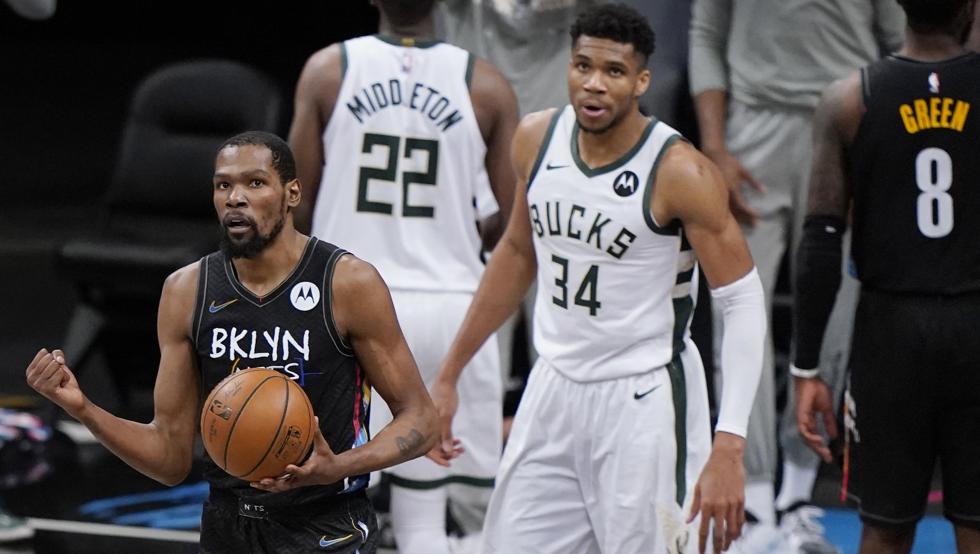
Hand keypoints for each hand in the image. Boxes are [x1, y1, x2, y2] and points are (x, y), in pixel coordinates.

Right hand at [25, 348, 85, 416]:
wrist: (73, 395)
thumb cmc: (64, 380)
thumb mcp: (59, 363)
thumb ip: (56, 354)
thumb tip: (57, 360)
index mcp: (30, 372)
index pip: (43, 354)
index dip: (55, 358)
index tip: (56, 368)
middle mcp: (31, 379)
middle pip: (49, 359)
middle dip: (59, 365)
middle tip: (58, 376)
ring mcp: (38, 385)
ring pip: (54, 365)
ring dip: (62, 372)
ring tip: (60, 381)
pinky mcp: (47, 389)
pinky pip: (59, 373)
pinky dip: (64, 377)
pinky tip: (61, 385)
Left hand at [250, 417, 343, 491]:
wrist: (330, 474)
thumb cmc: (326, 458)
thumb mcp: (323, 446)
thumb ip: (317, 433)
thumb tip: (314, 418)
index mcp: (311, 469)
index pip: (303, 471)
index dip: (295, 470)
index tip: (287, 466)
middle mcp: (302, 478)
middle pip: (287, 484)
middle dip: (275, 483)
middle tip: (264, 479)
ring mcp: (296, 482)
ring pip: (280, 487)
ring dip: (268, 486)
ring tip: (254, 482)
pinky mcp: (293, 483)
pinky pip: (279, 485)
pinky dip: (268, 485)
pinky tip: (256, 481)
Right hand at [424, 378, 463, 466]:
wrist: (446, 381)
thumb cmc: (446, 396)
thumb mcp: (447, 415)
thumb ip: (446, 433)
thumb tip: (447, 451)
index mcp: (425, 427)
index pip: (427, 450)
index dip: (437, 459)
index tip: (448, 464)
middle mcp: (425, 427)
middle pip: (432, 447)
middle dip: (445, 453)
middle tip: (459, 453)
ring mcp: (429, 424)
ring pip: (437, 442)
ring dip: (448, 447)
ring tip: (461, 449)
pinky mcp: (434, 421)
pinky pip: (439, 435)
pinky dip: (448, 440)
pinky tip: (458, 441)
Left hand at [688, 432, 745, 552]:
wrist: (726, 459)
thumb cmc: (709, 472)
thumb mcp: (697, 487)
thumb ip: (694, 506)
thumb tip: (688, 521)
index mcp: (707, 504)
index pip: (703, 530)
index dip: (702, 544)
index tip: (701, 552)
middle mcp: (720, 506)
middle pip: (719, 534)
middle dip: (717, 547)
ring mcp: (732, 505)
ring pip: (732, 530)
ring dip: (729, 541)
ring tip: (725, 547)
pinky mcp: (741, 501)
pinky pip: (741, 520)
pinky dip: (738, 530)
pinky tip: (735, 535)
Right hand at [703, 147, 765, 226]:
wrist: (712, 156)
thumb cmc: (728, 163)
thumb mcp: (743, 171)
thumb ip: (753, 182)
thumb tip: (764, 192)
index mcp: (731, 189)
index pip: (741, 205)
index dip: (750, 212)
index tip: (758, 215)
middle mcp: (724, 196)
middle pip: (735, 212)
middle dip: (746, 219)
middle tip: (756, 225)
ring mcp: (718, 197)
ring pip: (727, 213)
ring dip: (738, 219)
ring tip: (748, 225)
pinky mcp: (714, 197)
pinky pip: (722, 209)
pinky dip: (729, 215)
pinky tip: (734, 220)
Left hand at [795, 376, 837, 461]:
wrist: (810, 378)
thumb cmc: (817, 389)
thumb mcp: (827, 409)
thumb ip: (829, 422)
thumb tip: (834, 435)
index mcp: (810, 420)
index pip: (814, 437)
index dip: (821, 446)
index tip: (829, 455)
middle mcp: (804, 421)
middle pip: (809, 440)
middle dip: (818, 450)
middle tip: (828, 458)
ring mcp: (801, 418)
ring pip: (805, 437)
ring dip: (815, 445)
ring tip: (824, 451)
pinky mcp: (801, 414)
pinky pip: (803, 429)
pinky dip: (810, 436)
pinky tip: (819, 440)